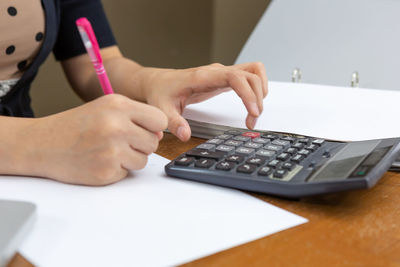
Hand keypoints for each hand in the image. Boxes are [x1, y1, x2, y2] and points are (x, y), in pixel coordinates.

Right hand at [23, 94, 167, 184]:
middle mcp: (117, 127)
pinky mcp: (106, 172)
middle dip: (140, 144)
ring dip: (130, 159)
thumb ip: (136, 116)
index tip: (143, 129)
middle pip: (153, 143)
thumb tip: (160, 134)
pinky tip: (99, 160)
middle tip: (119, 142)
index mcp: (119, 106)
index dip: (153, 127)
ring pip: (143, 160)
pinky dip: (116, 170)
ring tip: (107, 150)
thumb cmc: (75, 125)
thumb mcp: (106, 108)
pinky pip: (127, 173)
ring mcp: (112, 151)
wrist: (42, 144)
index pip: (160, 120)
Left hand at [142, 62, 267, 140]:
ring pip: (254, 72)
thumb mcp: (162, 109)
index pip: (234, 77)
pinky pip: (249, 77)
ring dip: (260, 91)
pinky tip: (251, 104)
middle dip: (257, 97)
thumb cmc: (162, 92)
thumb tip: (185, 135)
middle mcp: (216, 71)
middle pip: (250, 74)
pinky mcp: (225, 78)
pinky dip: (256, 89)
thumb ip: (174, 122)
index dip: (248, 92)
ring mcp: (222, 73)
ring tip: (254, 113)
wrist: (158, 81)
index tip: (253, 111)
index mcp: (203, 77)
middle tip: (252, 120)